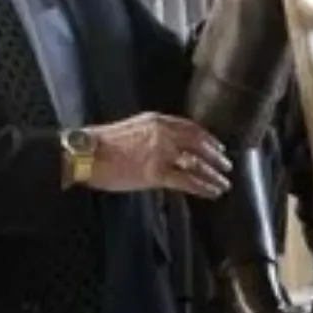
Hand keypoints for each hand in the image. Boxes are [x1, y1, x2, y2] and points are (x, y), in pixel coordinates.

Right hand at [82, 114, 230, 197]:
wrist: (86, 154)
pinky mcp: (157, 172)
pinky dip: (203, 187)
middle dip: (215, 156)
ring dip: (213, 174)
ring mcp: (162, 152)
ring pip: (196, 164)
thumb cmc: (101, 144)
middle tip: (227, 165)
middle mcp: (164, 133)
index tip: (217, 145)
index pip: (190, 127)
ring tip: (224, 183)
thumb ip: (152, 135)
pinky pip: (187, 180)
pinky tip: (212, 192)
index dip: (207, 138)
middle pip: (198, 144)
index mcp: (157, 120)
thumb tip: (166, 148)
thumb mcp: (132, 129)